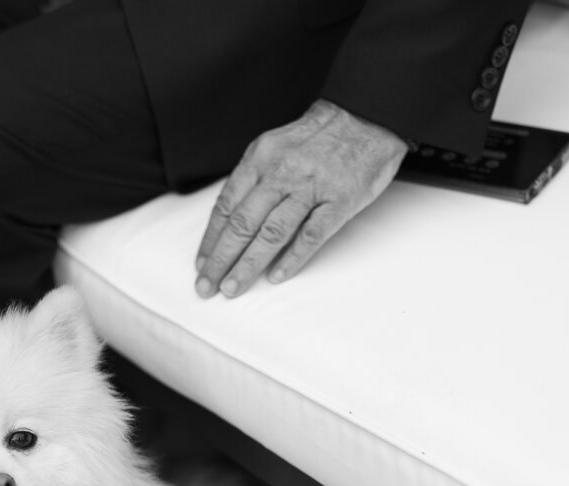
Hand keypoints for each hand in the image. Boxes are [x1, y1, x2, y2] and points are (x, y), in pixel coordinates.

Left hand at [195, 99, 407, 298]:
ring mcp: (311, 187)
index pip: (226, 206)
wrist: (367, 114)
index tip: (201, 264)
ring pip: (271, 233)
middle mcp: (281, 172)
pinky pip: (310, 236)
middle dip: (220, 260)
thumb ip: (252, 181)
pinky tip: (275, 277)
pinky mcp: (339, 201)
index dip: (211, 240)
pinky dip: (291, 259)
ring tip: (232, 288)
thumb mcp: (274, 148)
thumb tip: (227, 223)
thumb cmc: (316, 139)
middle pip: (242, 224)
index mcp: (260, 158)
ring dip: (248, 265)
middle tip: (207, 287)